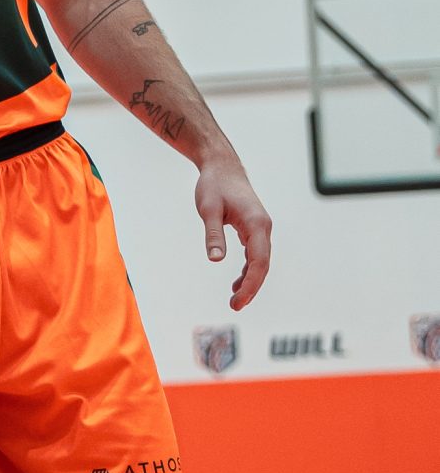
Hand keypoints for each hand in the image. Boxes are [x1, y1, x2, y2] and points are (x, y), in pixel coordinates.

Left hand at [195, 150, 270, 308]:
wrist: (222, 166)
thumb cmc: (214, 185)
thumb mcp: (208, 209)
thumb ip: (213, 234)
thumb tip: (216, 259)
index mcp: (257, 223)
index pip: (259, 261)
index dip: (250, 284)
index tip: (237, 300)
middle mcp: (264, 227)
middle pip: (263, 265)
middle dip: (251, 288)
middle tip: (235, 306)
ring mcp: (261, 228)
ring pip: (261, 261)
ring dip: (250, 281)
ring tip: (235, 299)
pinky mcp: (254, 228)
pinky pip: (256, 254)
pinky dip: (248, 269)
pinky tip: (237, 282)